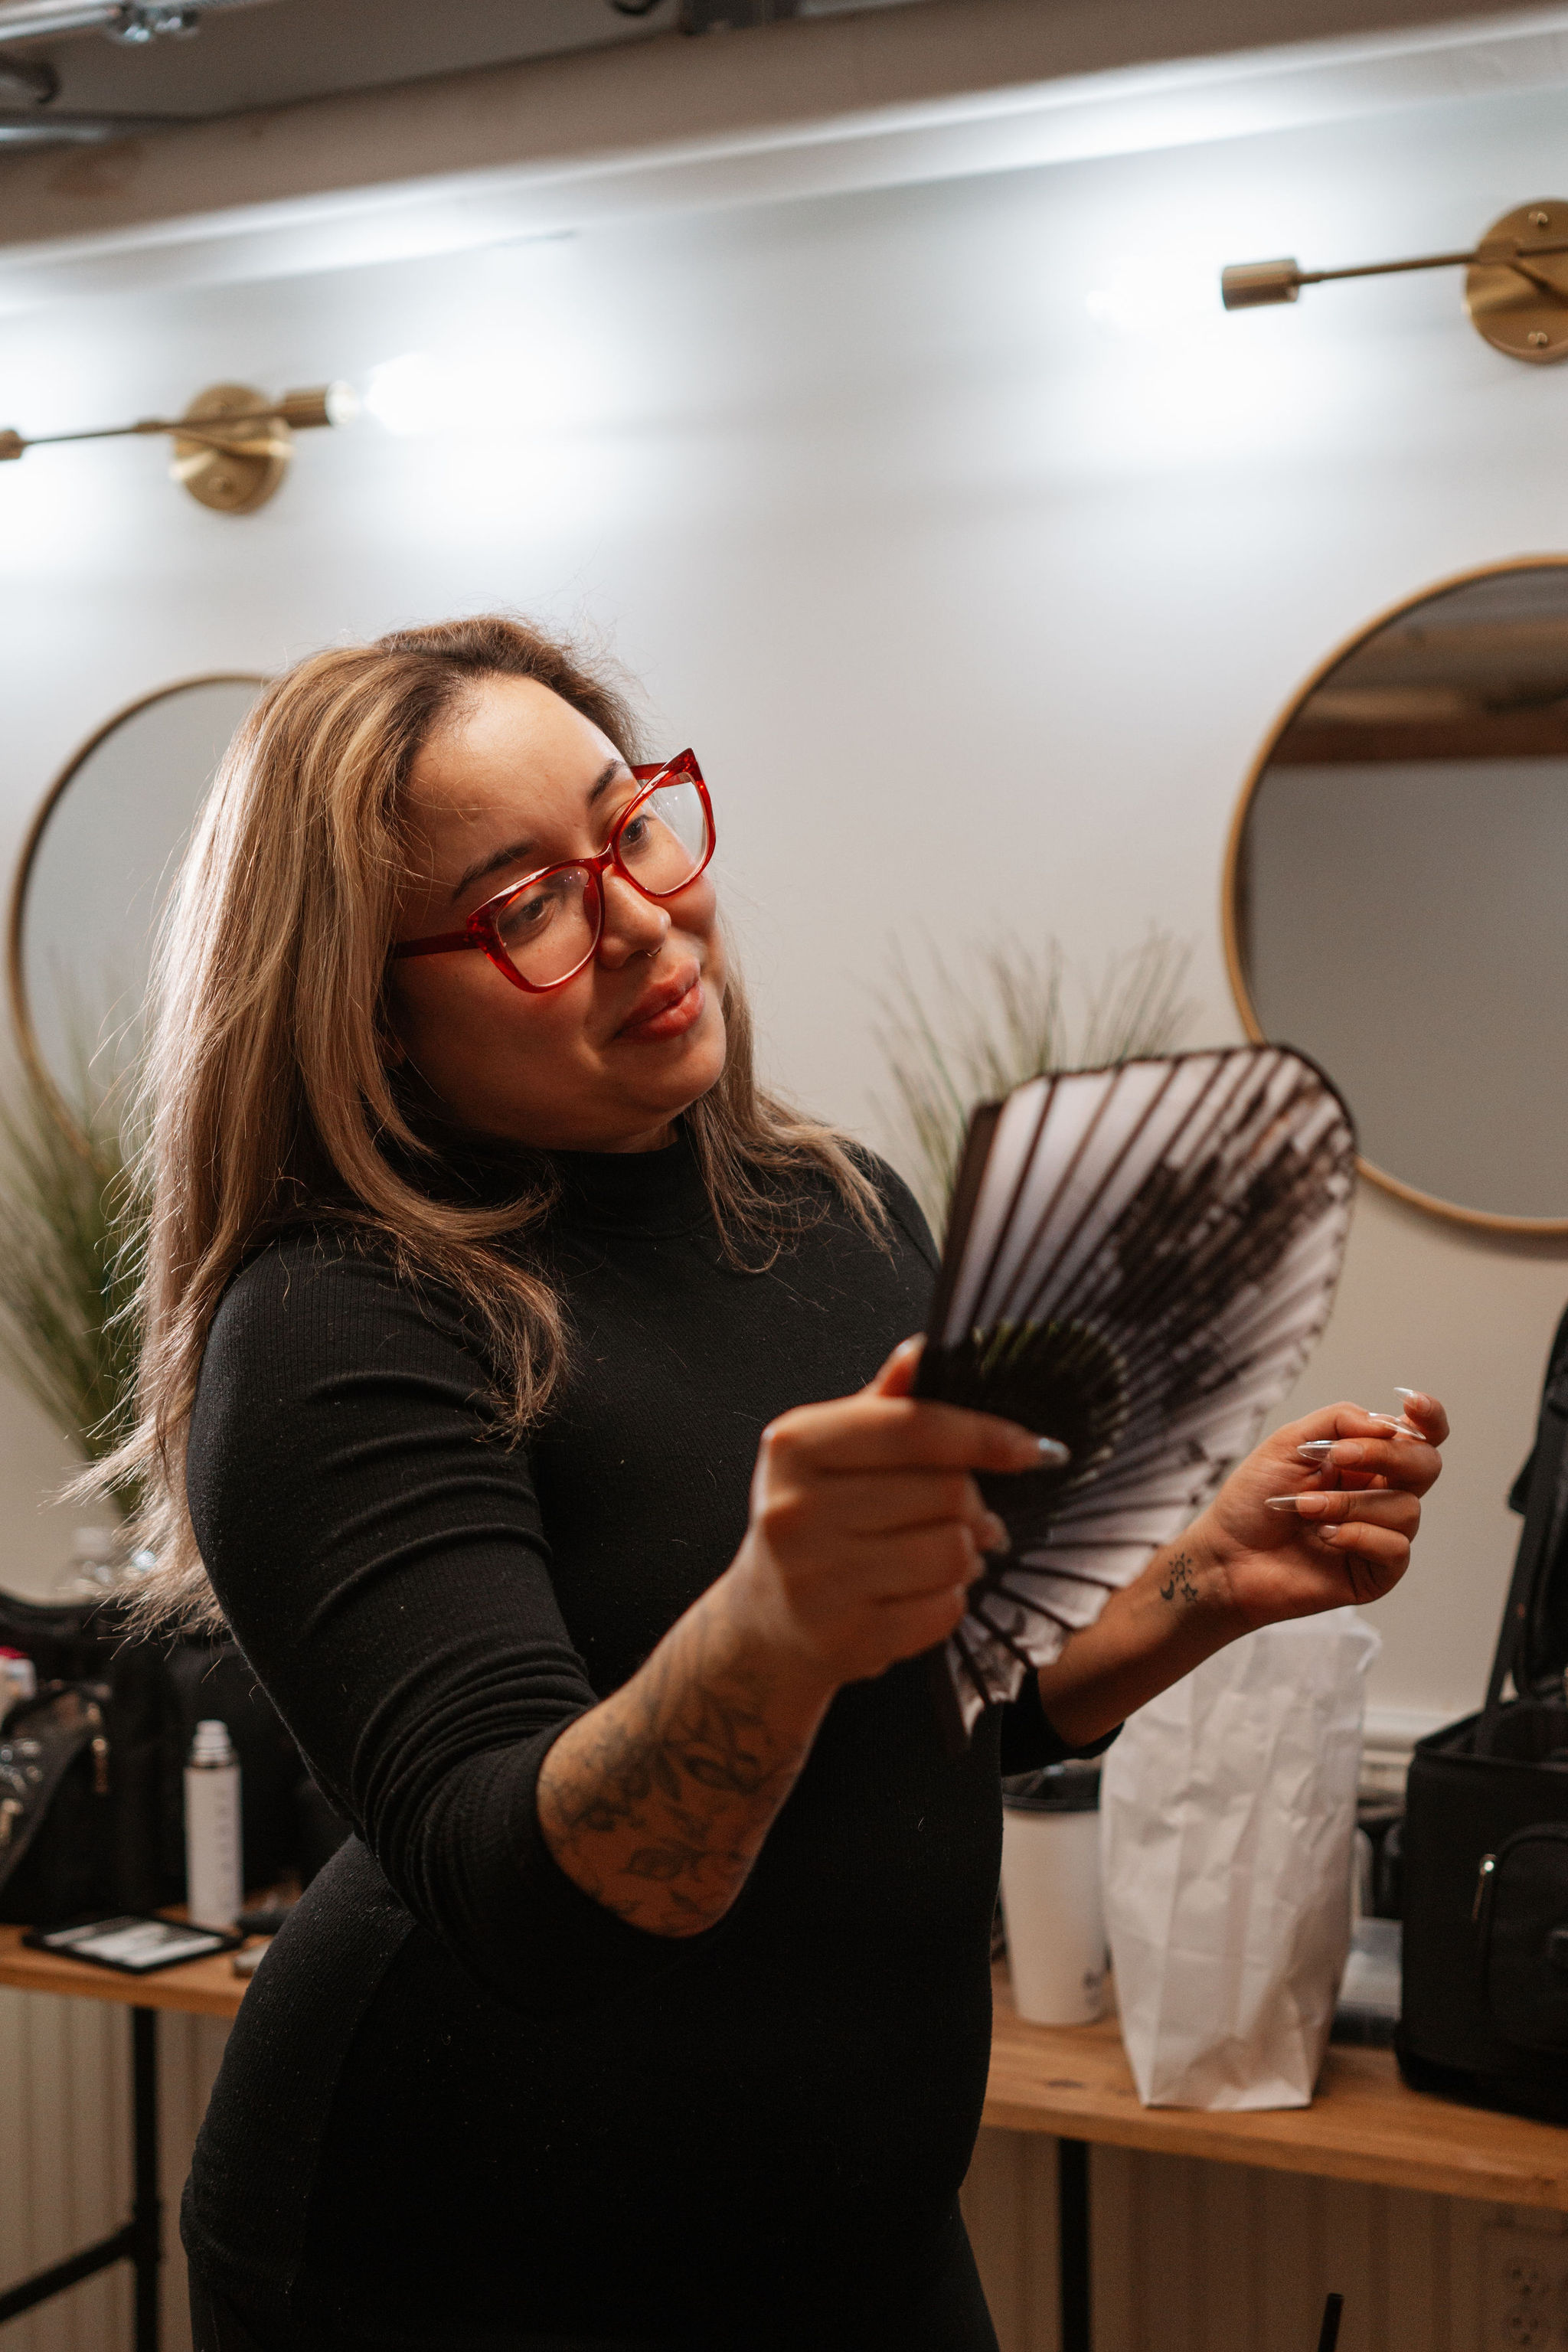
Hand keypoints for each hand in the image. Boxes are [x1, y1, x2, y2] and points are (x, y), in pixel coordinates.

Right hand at [727, 1335, 1045, 1690]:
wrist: (765, 1622)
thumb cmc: (810, 1521)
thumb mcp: (829, 1453)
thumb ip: (883, 1405)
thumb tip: (923, 1349)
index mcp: (795, 1446)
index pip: (914, 1428)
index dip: (985, 1436)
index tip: (1032, 1448)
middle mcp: (796, 1509)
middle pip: (945, 1492)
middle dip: (973, 1502)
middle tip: (970, 1513)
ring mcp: (818, 1579)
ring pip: (953, 1551)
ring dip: (967, 1553)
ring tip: (948, 1553)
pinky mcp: (847, 1637)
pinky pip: (944, 1608)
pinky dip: (950, 1599)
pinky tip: (923, 1591)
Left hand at [1195, 1389, 1448, 1629]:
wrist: (1227, 1554)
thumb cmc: (1253, 1500)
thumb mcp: (1288, 1443)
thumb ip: (1338, 1422)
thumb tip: (1387, 1423)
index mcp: (1365, 1461)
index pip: (1418, 1436)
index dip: (1428, 1418)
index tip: (1410, 1403)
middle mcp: (1380, 1494)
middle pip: (1425, 1466)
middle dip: (1386, 1456)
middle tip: (1337, 1457)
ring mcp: (1381, 1534)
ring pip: (1406, 1509)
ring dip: (1351, 1503)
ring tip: (1305, 1507)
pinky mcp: (1376, 1573)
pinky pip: (1396, 1549)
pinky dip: (1360, 1536)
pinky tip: (1325, 1536)